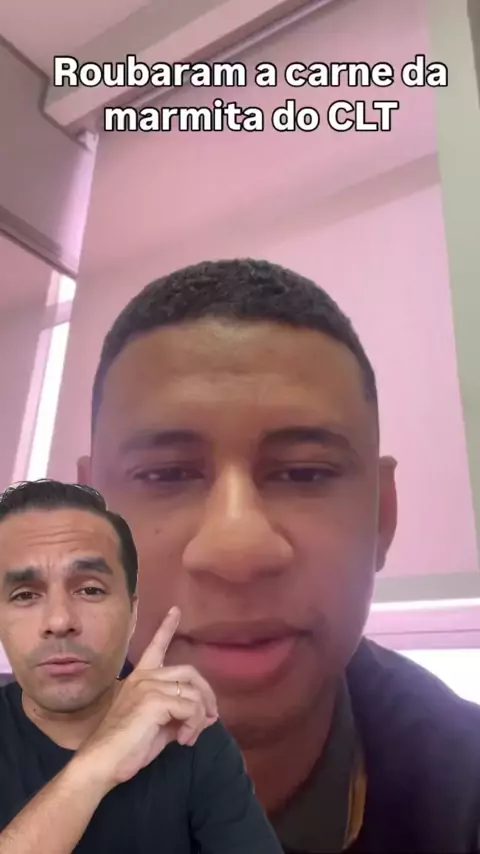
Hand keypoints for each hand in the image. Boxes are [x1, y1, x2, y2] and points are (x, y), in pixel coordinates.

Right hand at [74, 607, 217, 791]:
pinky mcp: (154, 700)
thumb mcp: (158, 727)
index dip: (167, 627)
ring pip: (193, 692)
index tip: (175, 609)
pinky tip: (184, 740)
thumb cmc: (127, 747)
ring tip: (190, 736)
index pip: (155, 647)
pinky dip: (194, 725)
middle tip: (211, 716)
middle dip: (206, 693)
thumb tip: (209, 716)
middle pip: (189, 672)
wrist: (103, 762)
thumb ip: (179, 715)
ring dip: (200, 716)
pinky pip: (191, 707)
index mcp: (140, 678)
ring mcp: (149, 686)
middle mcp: (144, 677)